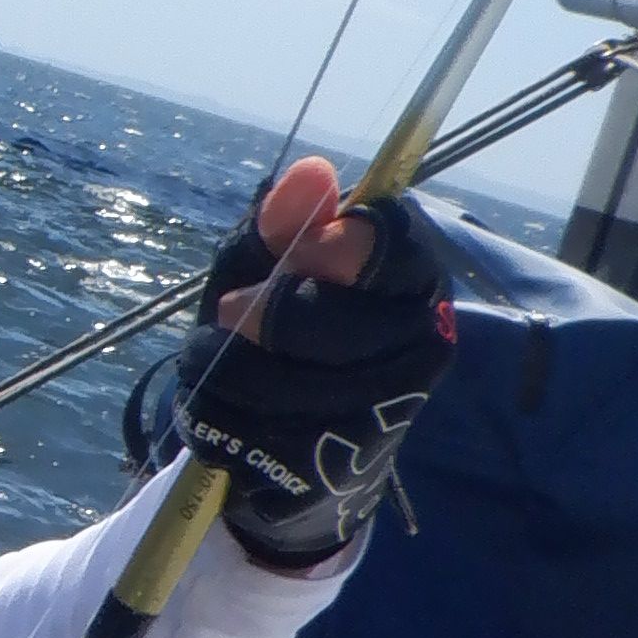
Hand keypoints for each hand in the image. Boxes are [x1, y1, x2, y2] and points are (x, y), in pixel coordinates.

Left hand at [125, 166, 458, 570]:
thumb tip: (313, 170)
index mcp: (413, 284)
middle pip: (324, 316)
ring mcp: (382, 415)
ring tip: (224, 354)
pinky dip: (219, 409)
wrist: (292, 452)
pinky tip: (227, 406)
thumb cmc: (282, 336)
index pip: (394, 243)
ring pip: (279, 377)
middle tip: (233, 311)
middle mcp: (418, 348)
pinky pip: (254, 427)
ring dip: (228, 361)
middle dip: (261, 312)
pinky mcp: (332, 468)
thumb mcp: (269, 268)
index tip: (299, 249)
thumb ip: (284, 223)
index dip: (333, 243)